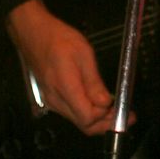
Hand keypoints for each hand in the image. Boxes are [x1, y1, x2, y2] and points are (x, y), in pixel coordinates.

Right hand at [7, 0, 115, 134]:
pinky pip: (72, 112)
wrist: (33, 34)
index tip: (118, 105)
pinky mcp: (51, 98)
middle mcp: (56, 100)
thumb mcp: (83, 52)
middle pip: (83, 124)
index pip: (87, 117)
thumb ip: (93, 81)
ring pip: (77, 120)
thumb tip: (105, 102)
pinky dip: (87, 112)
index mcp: (65, 87)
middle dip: (106, 123)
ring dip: (98, 119)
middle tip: (126, 115)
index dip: (104, 116)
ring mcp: (51, 101)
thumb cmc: (59, 38)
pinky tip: (98, 103)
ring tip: (116, 109)